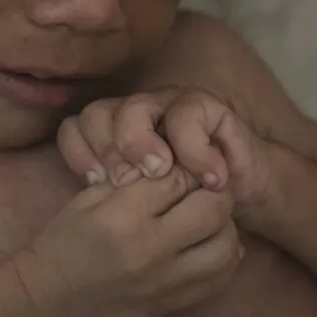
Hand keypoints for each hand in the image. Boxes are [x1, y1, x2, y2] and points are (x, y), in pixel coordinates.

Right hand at [13, 166, 241, 316]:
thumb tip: (179, 163)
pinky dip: (224, 255)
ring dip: (223, 224)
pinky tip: (208, 243)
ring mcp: (167, 281)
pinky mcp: (174, 304)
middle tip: (202, 187)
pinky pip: (221, 276)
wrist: (47, 300)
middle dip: (213, 189)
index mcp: (124, 214)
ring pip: (227, 243)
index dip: (186, 165)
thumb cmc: (65, 241)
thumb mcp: (91, 196)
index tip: (183, 166)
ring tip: (206, 216)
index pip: (179, 176)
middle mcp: (150, 248)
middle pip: (214, 206)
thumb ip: (136, 178)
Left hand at [57, 88, 273, 208]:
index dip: (77, 152)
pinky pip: (186, 115)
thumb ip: (115, 200)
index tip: (92, 182)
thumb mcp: (142, 210)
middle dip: (106, 149)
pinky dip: (192, 147)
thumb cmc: (184, 205)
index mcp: (110, 136)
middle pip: (97, 114)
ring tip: (157, 173)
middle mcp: (134, 116)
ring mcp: (167, 106)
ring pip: (134, 107)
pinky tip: (204, 177)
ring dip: (140, 141)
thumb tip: (87, 207)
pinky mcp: (204, 107)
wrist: (241, 192)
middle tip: (124, 181)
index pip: (74, 129)